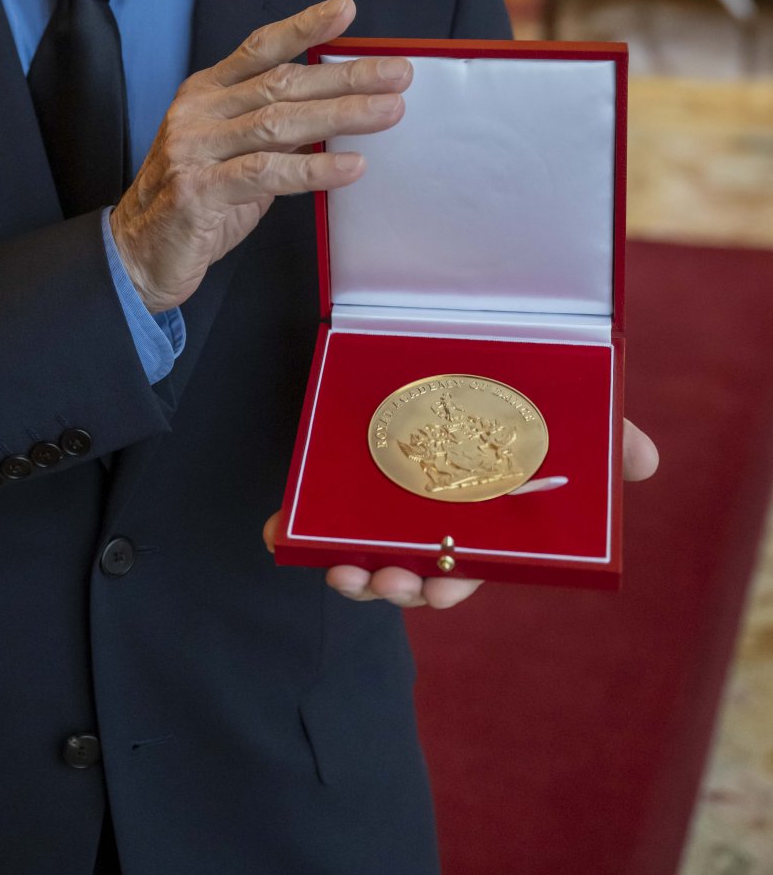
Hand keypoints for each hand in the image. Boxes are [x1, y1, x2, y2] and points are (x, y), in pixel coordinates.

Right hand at [109, 0, 409, 312]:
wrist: (138, 253)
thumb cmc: (198, 199)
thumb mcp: (237, 151)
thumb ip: (276, 126)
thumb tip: (339, 105)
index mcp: (206, 92)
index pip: (260, 48)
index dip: (304, 27)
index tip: (346, 11)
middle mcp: (198, 112)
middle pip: (281, 84)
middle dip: (346, 77)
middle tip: (398, 74)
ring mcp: (195, 149)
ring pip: (277, 123)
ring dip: (340, 116)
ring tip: (388, 111)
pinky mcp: (198, 191)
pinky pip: (265, 173)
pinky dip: (313, 168)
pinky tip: (351, 166)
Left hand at [263, 419, 658, 609]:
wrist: (446, 329)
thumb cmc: (516, 392)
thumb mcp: (562, 409)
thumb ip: (604, 435)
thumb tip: (645, 459)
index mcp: (477, 516)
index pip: (468, 566)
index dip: (454, 585)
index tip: (441, 590)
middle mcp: (427, 516)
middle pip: (412, 570)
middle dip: (399, 586)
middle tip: (391, 580)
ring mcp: (379, 502)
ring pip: (363, 554)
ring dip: (352, 572)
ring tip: (344, 568)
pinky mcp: (337, 481)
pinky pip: (308, 515)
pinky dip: (289, 530)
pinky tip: (275, 534)